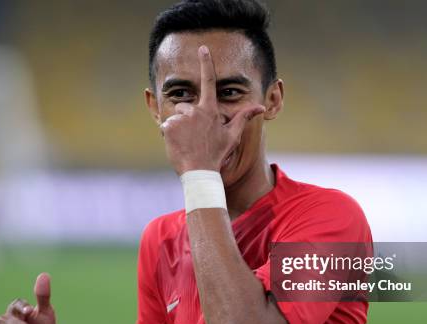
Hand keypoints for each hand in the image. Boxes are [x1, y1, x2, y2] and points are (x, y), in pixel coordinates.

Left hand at [160, 45, 264, 174]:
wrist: (200, 171)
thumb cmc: (217, 154)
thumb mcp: (232, 135)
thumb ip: (244, 117)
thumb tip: (260, 107)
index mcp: (210, 110)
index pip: (209, 81)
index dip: (206, 63)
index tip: (202, 48)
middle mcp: (195, 110)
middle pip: (186, 106)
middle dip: (188, 118)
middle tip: (195, 137)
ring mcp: (181, 118)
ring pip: (176, 117)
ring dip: (179, 128)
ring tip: (187, 143)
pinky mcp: (168, 126)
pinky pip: (166, 126)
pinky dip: (169, 135)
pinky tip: (178, 145)